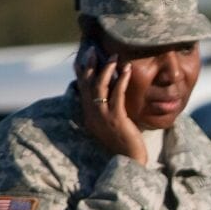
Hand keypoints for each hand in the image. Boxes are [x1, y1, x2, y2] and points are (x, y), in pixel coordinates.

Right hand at [74, 45, 145, 164]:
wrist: (128, 160)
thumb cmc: (123, 141)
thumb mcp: (111, 122)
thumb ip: (108, 108)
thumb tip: (112, 92)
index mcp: (89, 114)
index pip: (82, 88)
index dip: (82, 71)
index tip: (84, 56)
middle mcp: (92, 113)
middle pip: (87, 84)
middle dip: (90, 65)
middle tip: (94, 49)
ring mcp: (103, 116)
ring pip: (100, 87)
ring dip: (107, 69)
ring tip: (115, 57)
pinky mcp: (116, 118)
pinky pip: (117, 95)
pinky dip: (121, 80)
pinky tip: (128, 70)